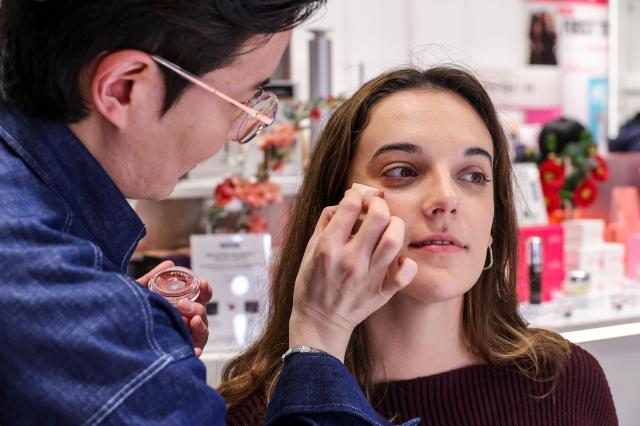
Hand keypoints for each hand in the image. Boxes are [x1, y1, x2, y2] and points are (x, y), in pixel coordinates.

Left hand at [137, 261, 211, 356]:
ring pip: (203, 332)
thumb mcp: (140, 293)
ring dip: (201, 325)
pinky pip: (194, 353)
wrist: (114, 336)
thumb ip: (153, 278)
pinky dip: (196, 351)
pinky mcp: (181, 353)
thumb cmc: (129, 314)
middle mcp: (186, 322)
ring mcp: (185, 338)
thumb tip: (169, 263)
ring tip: (193, 321)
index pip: (201, 298)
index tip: (201, 282)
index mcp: (182, 307)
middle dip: (197, 307)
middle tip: (183, 304)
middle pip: (202, 314)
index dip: (205, 290)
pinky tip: (194, 350)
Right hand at [289, 188, 416, 361]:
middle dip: (379, 205)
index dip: (356, 195)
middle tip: (375, 208)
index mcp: (328, 247)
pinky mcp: (381, 293)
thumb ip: (325, 223)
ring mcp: (368, 277)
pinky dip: (407, 263)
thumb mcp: (309, 249)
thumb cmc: (313, 282)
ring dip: (395, 226)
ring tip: (388, 227)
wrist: (320, 322)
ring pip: (394, 240)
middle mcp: (349, 260)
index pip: (349, 206)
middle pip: (378, 217)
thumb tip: (345, 203)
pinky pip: (405, 273)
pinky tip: (398, 259)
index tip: (357, 199)